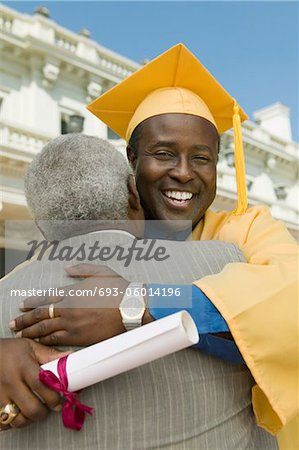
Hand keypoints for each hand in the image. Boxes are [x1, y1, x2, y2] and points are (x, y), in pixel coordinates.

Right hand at [0, 338, 69, 429]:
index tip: (59, 401)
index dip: (53, 397)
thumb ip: (50, 354)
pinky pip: (2, 423)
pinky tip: (17, 413)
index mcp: (23, 367)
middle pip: (31, 408)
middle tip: (47, 408)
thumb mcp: (30, 347)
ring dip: (28, 419)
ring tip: (33, 411)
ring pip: (17, 419)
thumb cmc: (9, 350)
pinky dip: (11, 422)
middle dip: (43, 412)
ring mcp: (0, 394)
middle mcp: (11, 382)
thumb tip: (69, 357)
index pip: (41, 386)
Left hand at [10, 265, 129, 345]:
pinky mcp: (79, 337)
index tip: (22, 305)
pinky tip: (38, 342)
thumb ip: (82, 269)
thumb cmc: (118, 289)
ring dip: (31, 332)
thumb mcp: (101, 271)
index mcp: (72, 292)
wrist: (132, 308)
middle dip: (24, 320)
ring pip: (45, 329)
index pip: (45, 298)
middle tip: (13, 323)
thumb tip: (67, 267)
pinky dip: (45, 340)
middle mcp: (68, 308)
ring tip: (21, 334)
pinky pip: (57, 340)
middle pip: (40, 315)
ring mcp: (72, 324)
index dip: (31, 302)